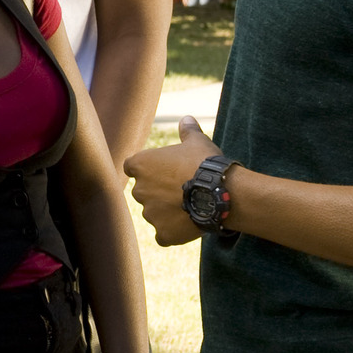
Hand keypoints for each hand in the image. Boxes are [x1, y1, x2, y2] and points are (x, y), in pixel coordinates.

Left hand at [125, 115, 219, 245]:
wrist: (220, 192)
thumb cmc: (205, 163)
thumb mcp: (197, 142)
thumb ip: (187, 131)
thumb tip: (186, 118)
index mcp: (140, 165)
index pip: (132, 167)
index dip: (147, 169)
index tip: (163, 171)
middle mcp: (139, 190)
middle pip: (143, 191)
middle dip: (158, 191)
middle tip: (181, 189)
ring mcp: (149, 214)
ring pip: (154, 213)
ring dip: (167, 211)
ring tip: (191, 205)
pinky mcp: (162, 233)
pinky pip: (163, 234)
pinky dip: (172, 231)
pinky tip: (188, 224)